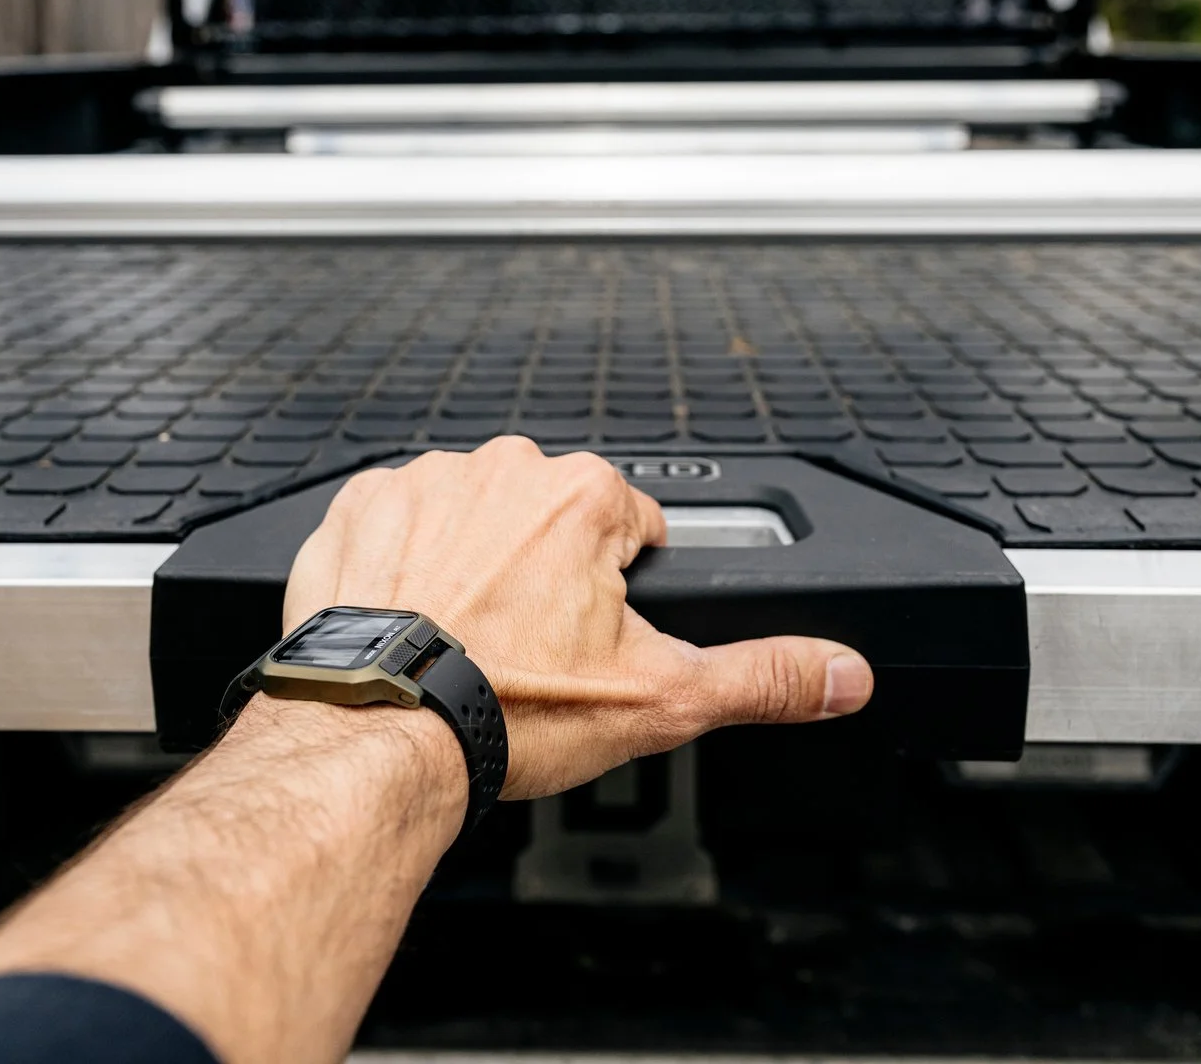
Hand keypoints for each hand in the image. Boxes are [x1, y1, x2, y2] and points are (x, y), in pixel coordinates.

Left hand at [281, 436, 873, 798]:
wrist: (383, 730)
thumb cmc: (505, 709)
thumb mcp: (663, 699)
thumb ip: (765, 675)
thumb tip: (842, 672)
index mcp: (584, 495)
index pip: (632, 523)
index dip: (618, 587)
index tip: (588, 635)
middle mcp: (503, 469)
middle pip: (550, 514)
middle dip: (546, 571)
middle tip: (528, 647)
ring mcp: (423, 482)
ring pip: (472, 515)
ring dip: (474, 562)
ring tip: (468, 638)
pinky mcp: (358, 507)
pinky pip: (396, 524)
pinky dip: (403, 565)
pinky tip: (414, 620)